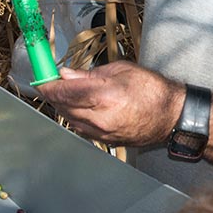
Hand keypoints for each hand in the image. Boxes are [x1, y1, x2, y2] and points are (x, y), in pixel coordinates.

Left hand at [35, 61, 185, 146]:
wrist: (171, 117)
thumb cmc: (152, 89)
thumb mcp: (121, 71)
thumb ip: (89, 75)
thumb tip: (66, 74)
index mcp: (105, 96)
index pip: (64, 92)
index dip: (48, 86)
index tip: (40, 79)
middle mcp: (100, 118)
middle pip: (62, 108)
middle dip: (53, 95)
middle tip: (50, 83)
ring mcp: (102, 133)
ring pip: (69, 120)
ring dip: (62, 107)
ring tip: (64, 93)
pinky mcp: (105, 141)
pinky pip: (80, 129)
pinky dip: (74, 117)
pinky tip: (78, 107)